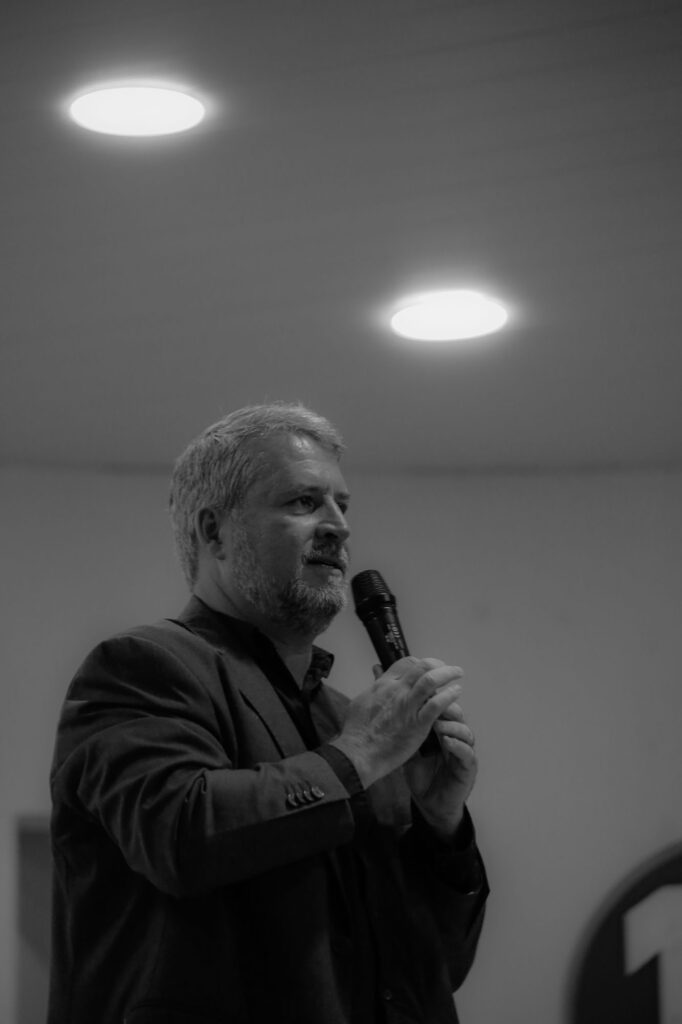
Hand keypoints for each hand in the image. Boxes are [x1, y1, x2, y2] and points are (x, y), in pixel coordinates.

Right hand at [329, 657, 463, 787]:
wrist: (358, 753)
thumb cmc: (356, 733)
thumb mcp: (360, 702)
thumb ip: (373, 688)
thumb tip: (376, 676)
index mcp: (383, 685)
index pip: (405, 663)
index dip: (419, 662)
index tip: (427, 667)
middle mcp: (396, 691)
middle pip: (421, 666)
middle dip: (437, 664)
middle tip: (447, 668)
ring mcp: (407, 706)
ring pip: (430, 680)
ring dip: (447, 674)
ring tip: (458, 674)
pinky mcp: (417, 724)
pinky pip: (436, 704)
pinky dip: (448, 696)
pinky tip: (455, 693)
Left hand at [405, 698, 477, 838]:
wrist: (429, 803)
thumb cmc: (421, 773)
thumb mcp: (409, 748)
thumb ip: (405, 729)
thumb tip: (390, 707)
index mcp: (443, 729)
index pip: (443, 707)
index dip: (435, 698)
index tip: (421, 692)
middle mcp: (456, 737)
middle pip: (457, 714)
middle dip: (445, 707)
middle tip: (432, 703)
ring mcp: (464, 752)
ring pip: (465, 731)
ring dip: (451, 726)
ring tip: (437, 724)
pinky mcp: (468, 768)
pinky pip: (467, 753)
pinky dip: (457, 745)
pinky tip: (446, 742)